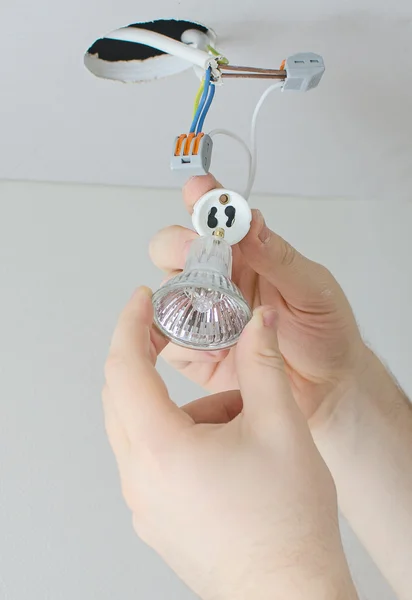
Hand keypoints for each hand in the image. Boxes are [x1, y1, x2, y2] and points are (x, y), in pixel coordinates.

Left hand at [103, 287, 356, 599]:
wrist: (289, 595)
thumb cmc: (286, 524)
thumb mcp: (281, 426)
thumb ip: (262, 362)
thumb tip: (257, 322)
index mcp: (161, 449)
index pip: (124, 368)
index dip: (131, 324)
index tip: (142, 300)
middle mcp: (140, 478)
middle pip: (125, 397)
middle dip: (149, 359)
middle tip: (177, 337)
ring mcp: (144, 503)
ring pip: (147, 429)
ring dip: (186, 409)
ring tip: (241, 421)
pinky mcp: (156, 518)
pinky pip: (155, 459)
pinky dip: (183, 438)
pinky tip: (231, 451)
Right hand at [149, 175, 366, 424]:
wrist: (327, 387)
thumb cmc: (325, 331)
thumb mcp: (312, 288)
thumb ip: (279, 257)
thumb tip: (250, 222)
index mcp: (246, 256)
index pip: (216, 219)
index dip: (203, 200)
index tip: (198, 190)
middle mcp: (218, 281)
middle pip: (173, 250)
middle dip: (176, 245)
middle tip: (195, 251)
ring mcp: (203, 316)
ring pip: (166, 294)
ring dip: (178, 294)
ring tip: (210, 305)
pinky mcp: (196, 354)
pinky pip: (170, 342)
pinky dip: (184, 343)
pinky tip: (216, 352)